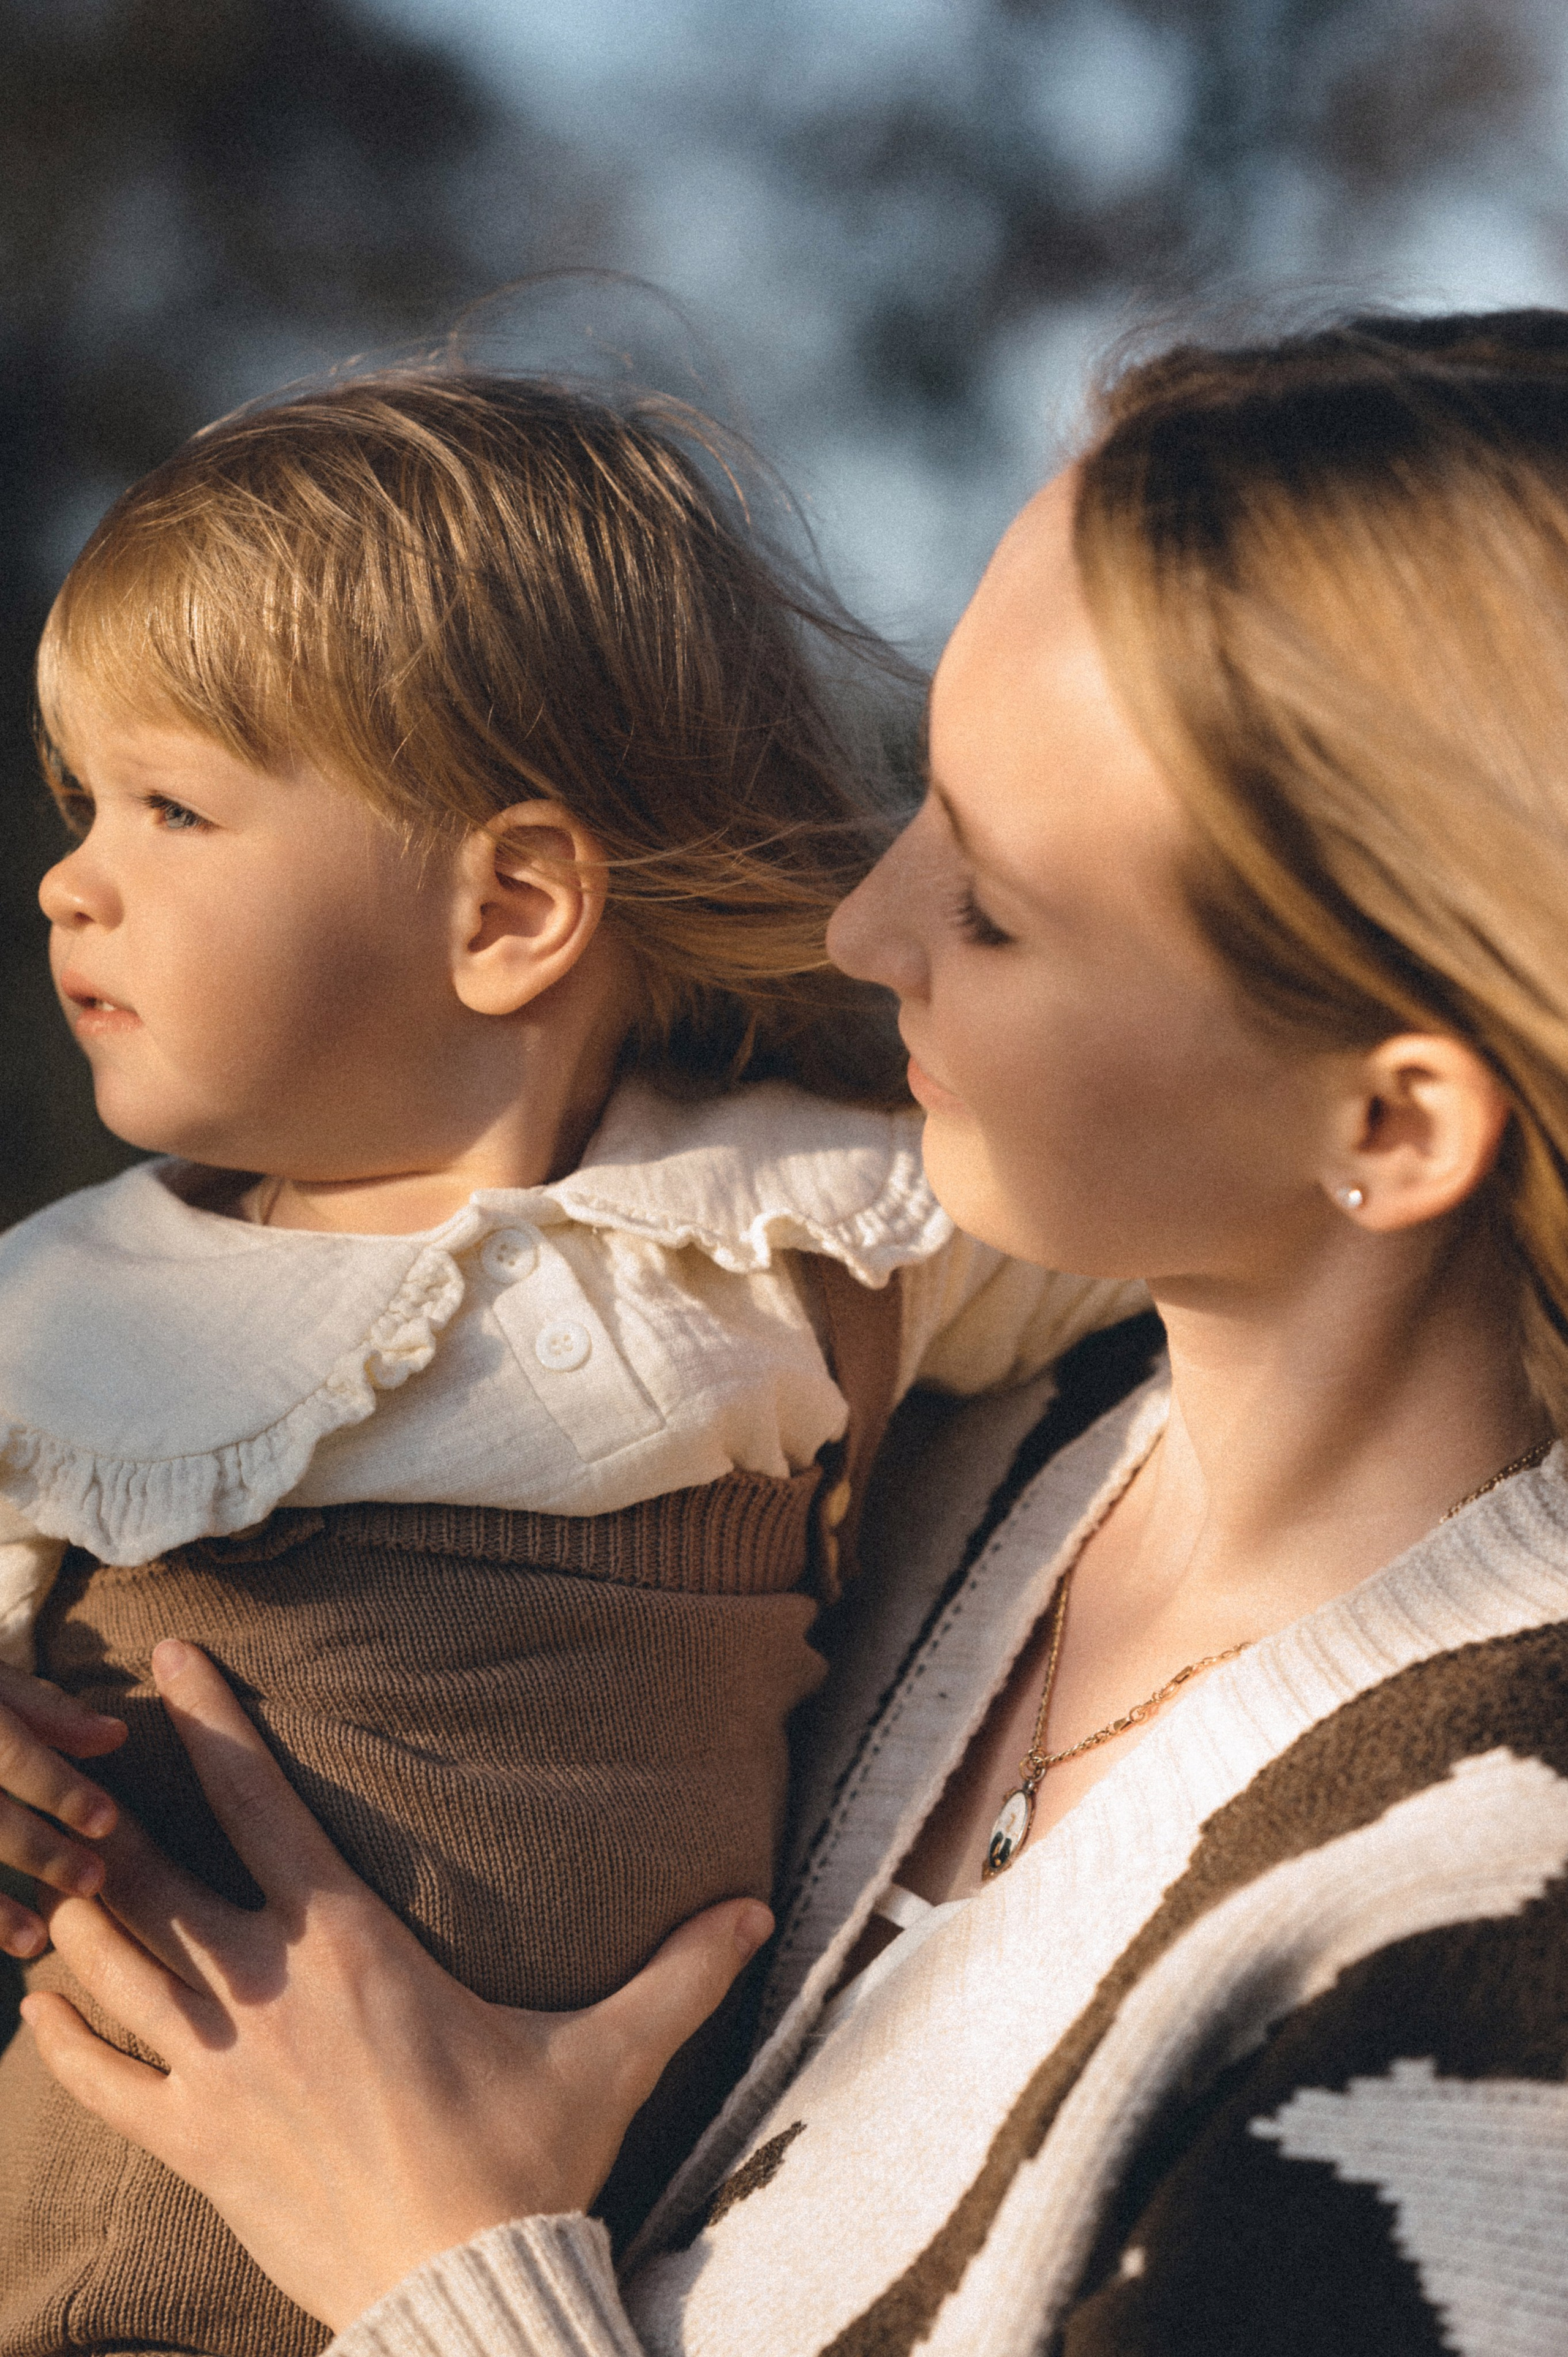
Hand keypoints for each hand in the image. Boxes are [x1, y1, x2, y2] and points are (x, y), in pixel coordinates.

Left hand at [21, 1640, 772, 2333]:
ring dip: (77, 1911)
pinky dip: (59, 2035)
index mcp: (350, 1947)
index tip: (171, 1660)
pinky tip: (39, 2002)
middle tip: (79, 1755)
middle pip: (154, 1871)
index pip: (258, 1802)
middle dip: (108, 1804)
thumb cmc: (524, 2165)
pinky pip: (97, 2080)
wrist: (459, 2297)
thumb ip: (680, 1973)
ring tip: (58, 1868)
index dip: (209, 1720)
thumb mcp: (609, 2056)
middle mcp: (267, 1993)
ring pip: (108, 1966)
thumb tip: (758, 1910)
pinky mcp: (193, 2146)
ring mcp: (218, 2072)